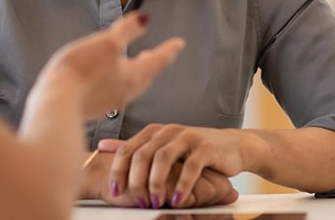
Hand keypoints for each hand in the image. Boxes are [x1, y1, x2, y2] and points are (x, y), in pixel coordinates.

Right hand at [33, 13, 184, 120]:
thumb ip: (127, 31)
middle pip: (145, 75)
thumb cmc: (82, 71)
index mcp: (134, 76)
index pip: (158, 60)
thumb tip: (145, 18)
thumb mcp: (107, 43)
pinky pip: (114, 92)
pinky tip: (108, 79)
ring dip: (136, 73)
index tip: (180, 43)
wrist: (56, 104)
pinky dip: (118, 82)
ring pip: (131, 85)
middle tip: (158, 55)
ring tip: (135, 64)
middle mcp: (126, 92)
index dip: (169, 49)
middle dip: (153, 64)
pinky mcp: (94, 108)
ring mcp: (110, 102)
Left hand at [100, 125, 248, 208]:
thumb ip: (135, 147)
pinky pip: (190, 167)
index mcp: (154, 132)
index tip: (115, 190)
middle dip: (137, 182)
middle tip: (139, 202)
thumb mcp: (162, 147)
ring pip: (163, 159)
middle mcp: (168, 131)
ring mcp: (187, 137)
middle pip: (143, 155)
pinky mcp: (205, 148)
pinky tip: (177, 200)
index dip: (118, 171)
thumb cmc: (194, 150)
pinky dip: (181, 186)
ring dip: (157, 184)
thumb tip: (103, 146)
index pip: (127, 149)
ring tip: (156, 202)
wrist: (232, 146)